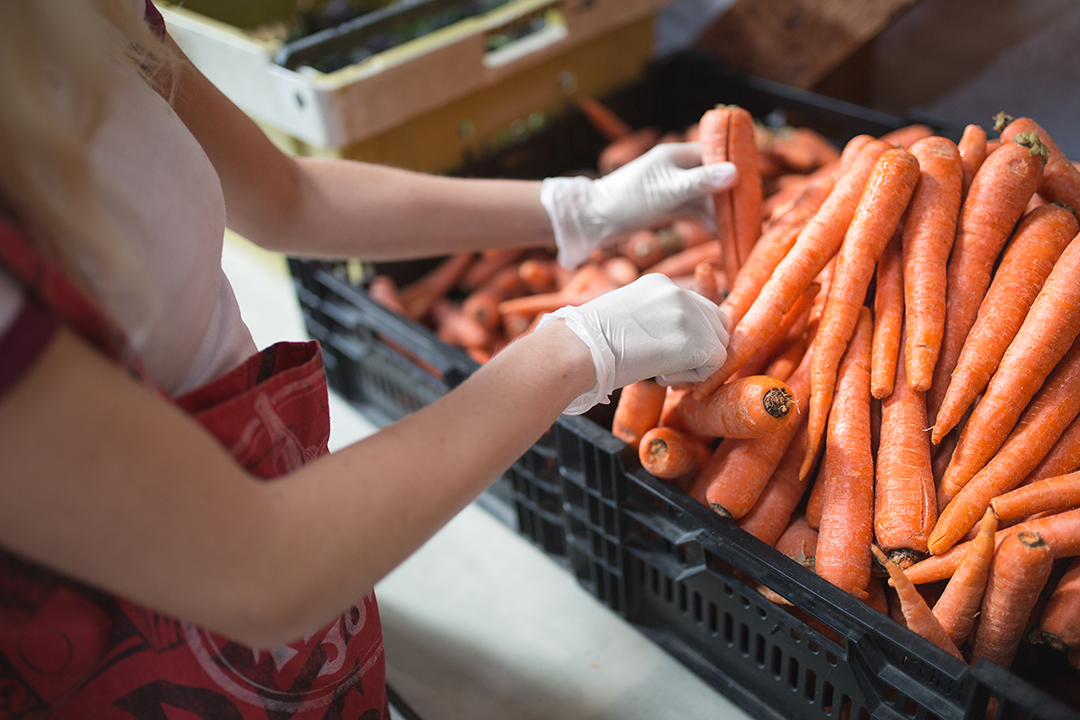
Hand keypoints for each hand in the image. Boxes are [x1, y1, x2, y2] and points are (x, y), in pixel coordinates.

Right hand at [536, 274, 729, 414]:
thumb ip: (652, 320)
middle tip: (668, 368)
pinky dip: (692, 377)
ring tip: (661, 372)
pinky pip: (714, 364)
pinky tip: (662, 376)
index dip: (690, 333)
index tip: (666, 351)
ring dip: (694, 364)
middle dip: (699, 348)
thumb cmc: (586, 342)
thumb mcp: (623, 317)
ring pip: (717, 344)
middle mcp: (679, 292)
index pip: (696, 306)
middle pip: (715, 322)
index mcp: (660, 283)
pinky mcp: (698, 341)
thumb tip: (666, 342)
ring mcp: (690, 315)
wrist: (579, 349)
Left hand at [540, 142, 736, 268]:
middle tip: (752, 212)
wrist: (594, 220)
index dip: (737, 167)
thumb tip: (736, 171)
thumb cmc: (628, 201)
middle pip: (715, 177)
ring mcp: (673, 186)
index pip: (716, 154)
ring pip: (706, 197)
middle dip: (732, 195)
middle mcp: (677, 167)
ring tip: (739, 229)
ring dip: (720, 212)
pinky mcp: (667, 204)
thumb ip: (701, 182)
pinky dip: (706, 221)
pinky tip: (720, 234)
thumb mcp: (668, 192)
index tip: (755, 184)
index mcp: (677, 155)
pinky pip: (694, 210)